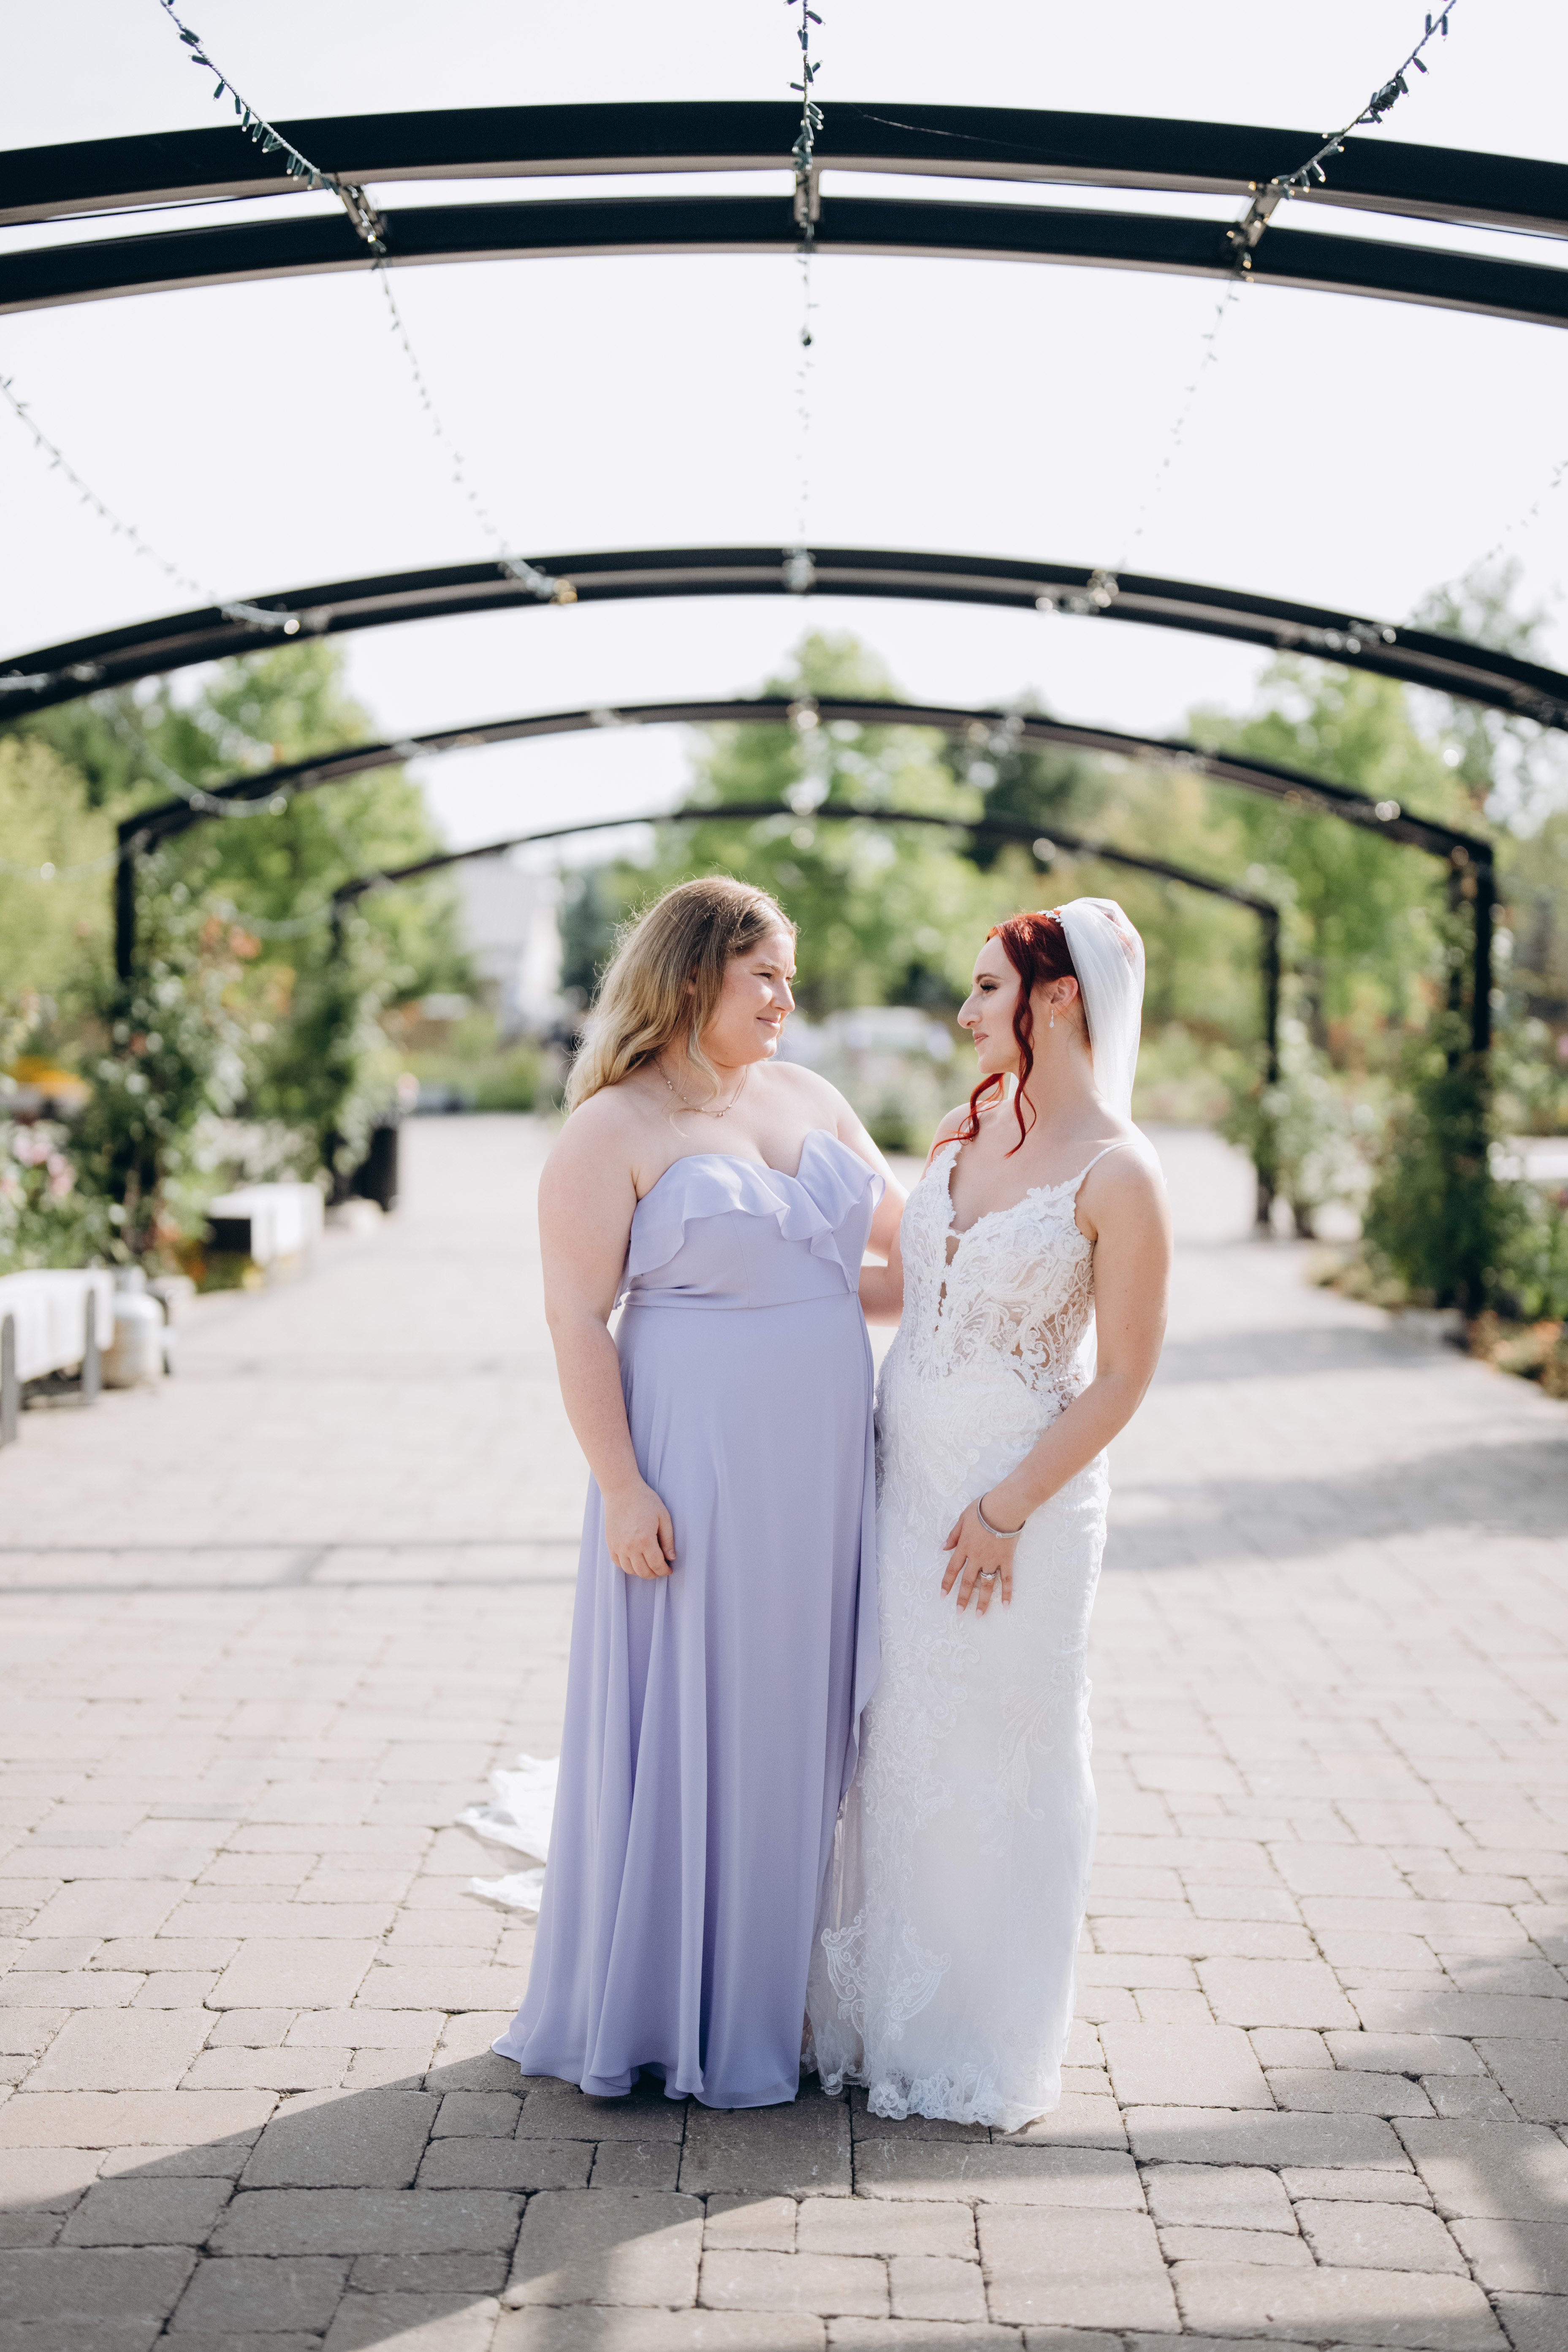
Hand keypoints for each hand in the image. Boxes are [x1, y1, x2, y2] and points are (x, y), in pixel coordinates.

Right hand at [603, 1479, 675, 1578]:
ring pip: (630, 1570)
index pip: (657, 1565)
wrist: (622, 1490)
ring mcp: (618, 1546)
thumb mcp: (663, 1517)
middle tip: (660, 1569)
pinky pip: (618, 1563)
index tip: (669, 1570)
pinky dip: (627, 1566)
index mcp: (645, 1540)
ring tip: (649, 1566)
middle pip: (643, 1572)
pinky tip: (635, 1561)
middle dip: (654, 1574)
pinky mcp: (610, 1543)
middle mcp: (630, 1547)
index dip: (664, 1571)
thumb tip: (671, 1558)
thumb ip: (668, 1539)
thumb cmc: (645, 1500)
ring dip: (641, 1572)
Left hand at [940, 1492, 1020, 1614]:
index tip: (943, 1596)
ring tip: (979, 1615)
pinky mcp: (1006, 1560)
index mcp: (964, 1547)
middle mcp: (977, 1558)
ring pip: (986, 1584)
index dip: (947, 1583)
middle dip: (963, 1598)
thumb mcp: (962, 1519)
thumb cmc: (982, 1509)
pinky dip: (1007, 1592)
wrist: (1004, 1507)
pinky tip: (1005, 1606)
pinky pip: (1007, 1579)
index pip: (953, 1569)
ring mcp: (993, 1560)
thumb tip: (943, 1548)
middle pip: (968, 1581)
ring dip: (982, 1601)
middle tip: (959, 1612)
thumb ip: (953, 1536)